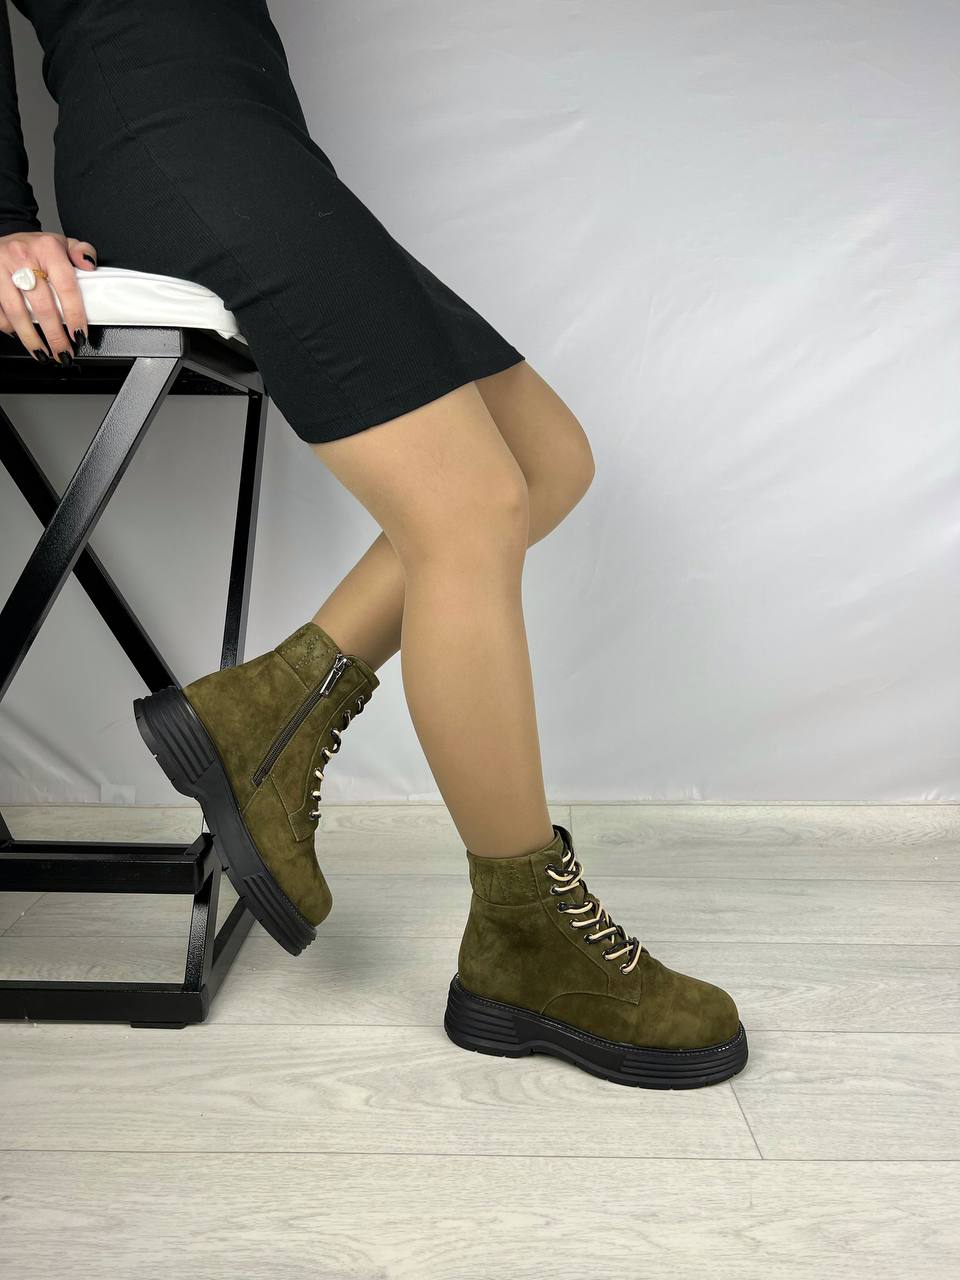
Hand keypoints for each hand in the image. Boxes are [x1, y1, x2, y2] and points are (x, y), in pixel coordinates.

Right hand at [0, 229, 97, 363]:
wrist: (5, 237)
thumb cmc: (35, 247)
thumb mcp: (62, 242)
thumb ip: (82, 252)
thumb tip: (90, 266)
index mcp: (47, 249)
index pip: (66, 287)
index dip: (74, 315)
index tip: (79, 335)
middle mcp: (22, 257)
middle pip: (42, 306)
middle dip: (55, 335)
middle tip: (63, 352)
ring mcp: (1, 268)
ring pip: (17, 312)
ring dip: (31, 338)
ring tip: (43, 353)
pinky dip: (8, 326)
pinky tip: (20, 336)